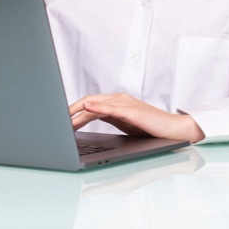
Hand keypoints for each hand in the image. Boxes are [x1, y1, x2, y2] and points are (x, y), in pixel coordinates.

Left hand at [69, 93, 204, 142]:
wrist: (172, 129)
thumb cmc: (150, 127)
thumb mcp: (123, 123)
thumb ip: (108, 118)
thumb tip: (87, 120)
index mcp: (115, 102)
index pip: (88, 103)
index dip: (72, 111)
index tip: (59, 120)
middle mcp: (118, 99)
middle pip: (88, 101)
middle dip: (70, 111)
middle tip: (55, 121)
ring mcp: (125, 104)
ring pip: (96, 104)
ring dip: (78, 112)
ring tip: (64, 120)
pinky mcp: (132, 111)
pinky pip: (111, 108)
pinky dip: (97, 108)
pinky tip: (87, 109)